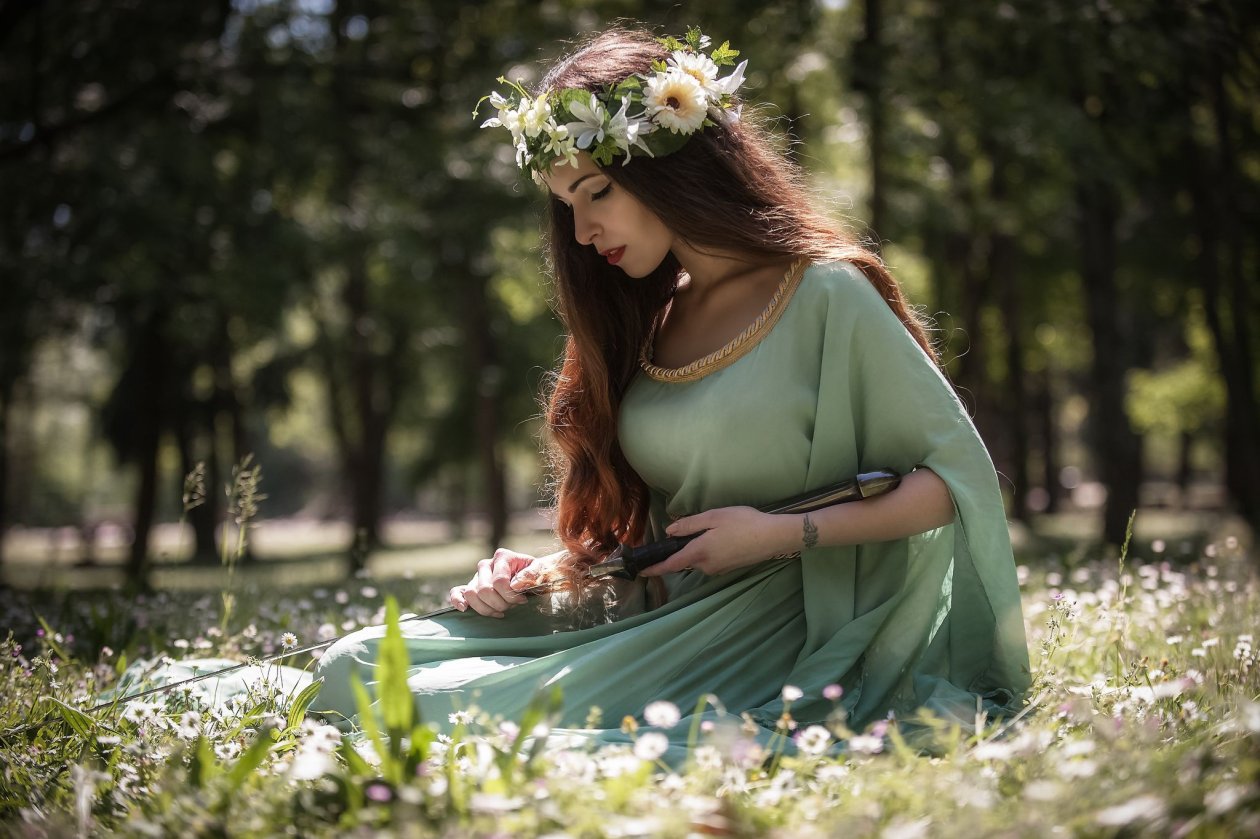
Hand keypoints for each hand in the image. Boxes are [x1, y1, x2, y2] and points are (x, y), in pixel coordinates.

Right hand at [448, 548, 548, 617]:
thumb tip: (514, 585)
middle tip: (511, 607)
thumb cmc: (535, 574)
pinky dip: (457, 600)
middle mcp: (486, 564)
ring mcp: (477, 575)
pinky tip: (464, 609)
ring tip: (500, 611)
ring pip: (472, 595)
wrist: (531, 576)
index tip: (522, 600)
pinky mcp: (471, 586)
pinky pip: (457, 592)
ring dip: (487, 608)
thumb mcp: (540, 571)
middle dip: (500, 604)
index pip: (499, 581)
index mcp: (502, 557)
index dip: (510, 596)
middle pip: (485, 590)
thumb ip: (531, 575)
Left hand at [639, 506, 794, 577]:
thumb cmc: (743, 523)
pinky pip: (711, 560)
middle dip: (684, 548)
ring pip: (700, 559)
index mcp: (699, 553)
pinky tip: (725, 536)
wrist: (773, 537)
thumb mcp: (714, 517)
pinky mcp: (729, 568)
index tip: (641, 571)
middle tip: (696, 528)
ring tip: (717, 528)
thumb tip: (669, 532)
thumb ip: (689, 525)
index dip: (655, 569)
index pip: (671, 565)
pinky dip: (711, 550)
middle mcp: (706, 566)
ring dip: (700, 547)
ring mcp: (719, 569)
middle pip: (686, 559)